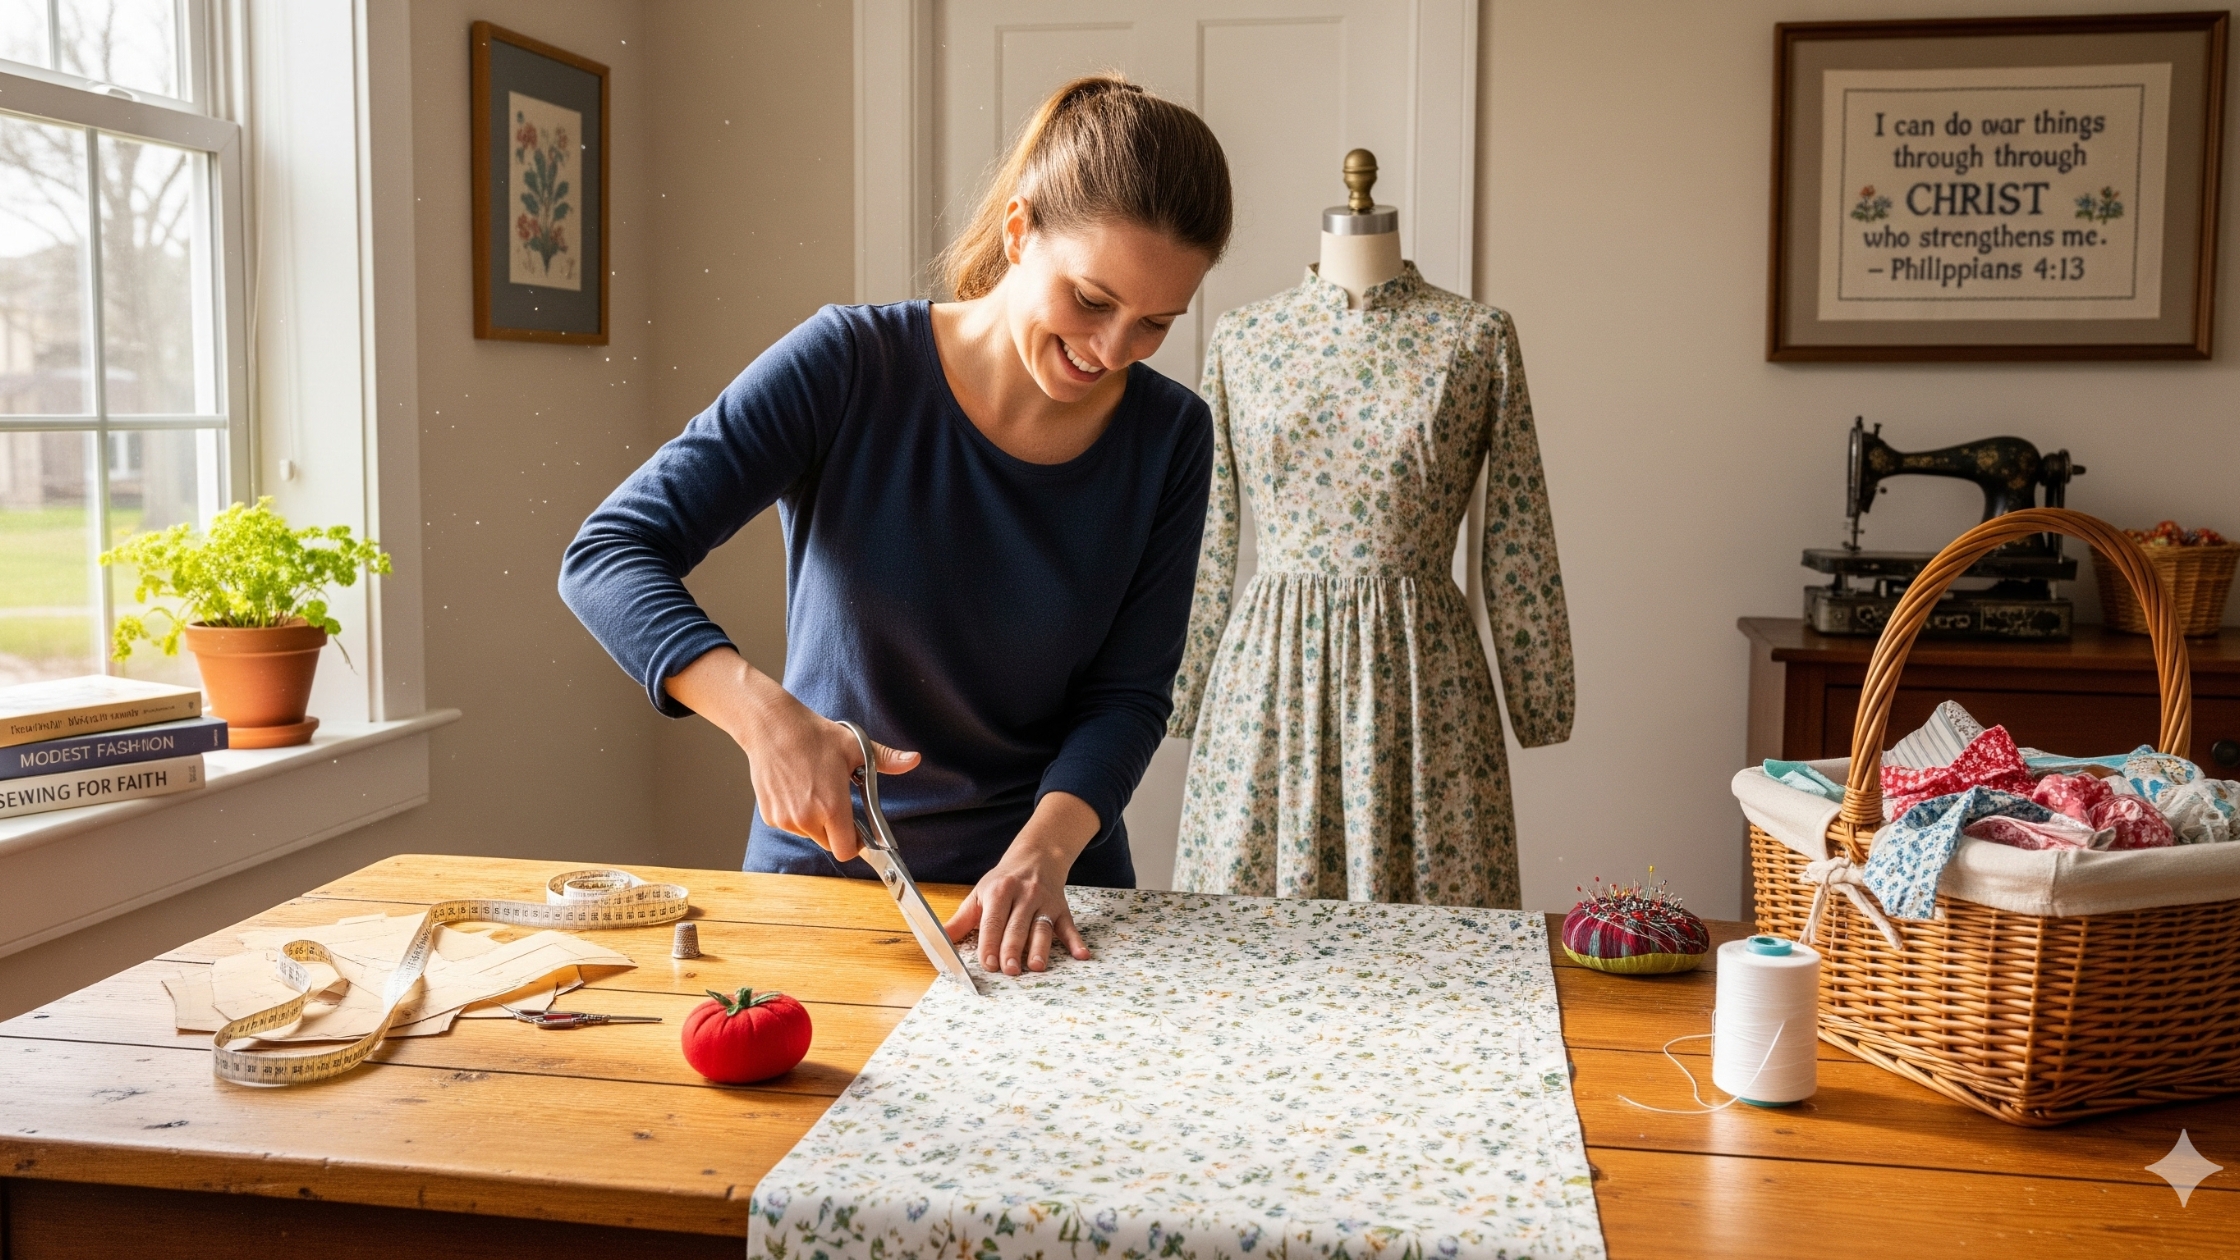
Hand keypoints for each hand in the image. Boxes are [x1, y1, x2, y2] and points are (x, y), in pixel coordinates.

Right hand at [664, 648, 917, 859]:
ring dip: (815, 822)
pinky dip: (796, 815)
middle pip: (829, 844)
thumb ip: (887, 759)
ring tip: (814, 789)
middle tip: (835, 801)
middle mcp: (807, 818)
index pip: (847, 850)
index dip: (855, 844)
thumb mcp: (856, 746)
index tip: (858, 831)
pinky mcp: (770, 815)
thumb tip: (914, 759)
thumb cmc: (813, 735)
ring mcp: (785, 819)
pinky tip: (796, 789)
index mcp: (832, 806)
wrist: (771, 726)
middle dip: (836, 830)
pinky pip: (791, 825)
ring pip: (809, 834)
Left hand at [944, 793, 1098, 974]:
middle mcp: (1024, 895)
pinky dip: (1075, 941)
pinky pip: (1069, 927)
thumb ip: (960, 921)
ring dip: (1040, 948)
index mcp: (1000, 891)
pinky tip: (1081, 955)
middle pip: (1017, 926)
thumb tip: (938, 941)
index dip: (990, 942)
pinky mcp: (1062, 909)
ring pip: (1042, 928)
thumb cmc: (1003, 882)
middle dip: (1012, 949)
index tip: (987, 963)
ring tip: (1036, 967)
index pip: (993, 920)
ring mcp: (1045, 902)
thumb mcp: (979, 895)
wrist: (1037, 856)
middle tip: (1009, 971)